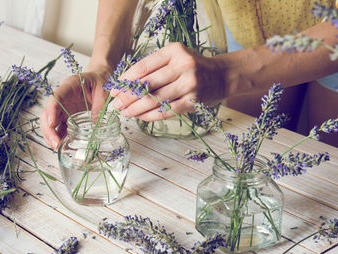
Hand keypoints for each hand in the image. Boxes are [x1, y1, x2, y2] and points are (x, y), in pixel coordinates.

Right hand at [40, 71, 108, 148]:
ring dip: (51, 136)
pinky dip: (60, 137)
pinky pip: (60, 128)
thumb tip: (96, 127)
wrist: (100, 80)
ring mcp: (63, 108)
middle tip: (55, 143)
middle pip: (47, 113)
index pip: (55, 98)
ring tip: (58, 148)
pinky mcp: (66, 116)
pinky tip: (63, 146)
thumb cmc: (100, 82)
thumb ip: (99, 107)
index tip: (52, 124)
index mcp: (69, 86)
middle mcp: (62, 98)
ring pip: (50, 122)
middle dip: (48, 129)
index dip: (51, 111)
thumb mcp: (103, 92)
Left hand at [110, 42, 226, 120]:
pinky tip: (140, 117)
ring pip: (155, 100)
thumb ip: (154, 66)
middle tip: (115, 105)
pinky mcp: (193, 102)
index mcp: (174, 51)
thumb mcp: (175, 57)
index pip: (143, 67)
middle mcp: (183, 66)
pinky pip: (166, 111)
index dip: (125, 80)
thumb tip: (126, 84)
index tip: (115, 89)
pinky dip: (150, 116)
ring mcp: (189, 85)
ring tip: (124, 113)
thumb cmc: (193, 66)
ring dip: (136, 109)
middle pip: (147, 85)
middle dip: (127, 97)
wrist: (222, 76)